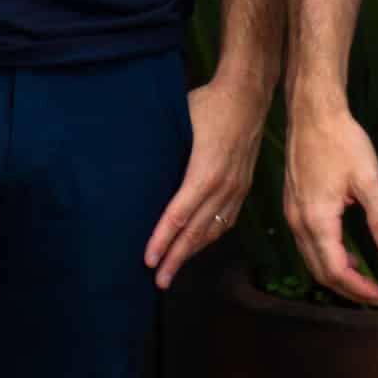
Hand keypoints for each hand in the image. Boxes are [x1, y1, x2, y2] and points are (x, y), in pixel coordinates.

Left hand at [144, 75, 268, 288]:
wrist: (247, 97)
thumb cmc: (208, 105)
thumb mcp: (178, 120)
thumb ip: (160, 147)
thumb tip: (131, 163)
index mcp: (204, 172)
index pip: (178, 215)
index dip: (162, 239)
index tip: (149, 259)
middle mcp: (223, 187)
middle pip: (196, 232)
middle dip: (175, 258)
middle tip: (159, 281)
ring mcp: (236, 189)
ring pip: (212, 231)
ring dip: (192, 253)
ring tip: (174, 271)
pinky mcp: (243, 187)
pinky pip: (226, 221)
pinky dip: (210, 238)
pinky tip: (198, 246)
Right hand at [283, 107, 377, 305]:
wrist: (312, 113)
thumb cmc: (341, 142)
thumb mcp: (369, 179)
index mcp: (317, 220)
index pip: (335, 270)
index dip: (357, 289)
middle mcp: (298, 222)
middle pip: (318, 270)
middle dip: (346, 288)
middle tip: (373, 295)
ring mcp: (292, 213)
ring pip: (310, 258)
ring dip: (335, 272)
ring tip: (363, 277)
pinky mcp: (292, 204)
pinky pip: (306, 242)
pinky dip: (325, 255)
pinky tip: (345, 250)